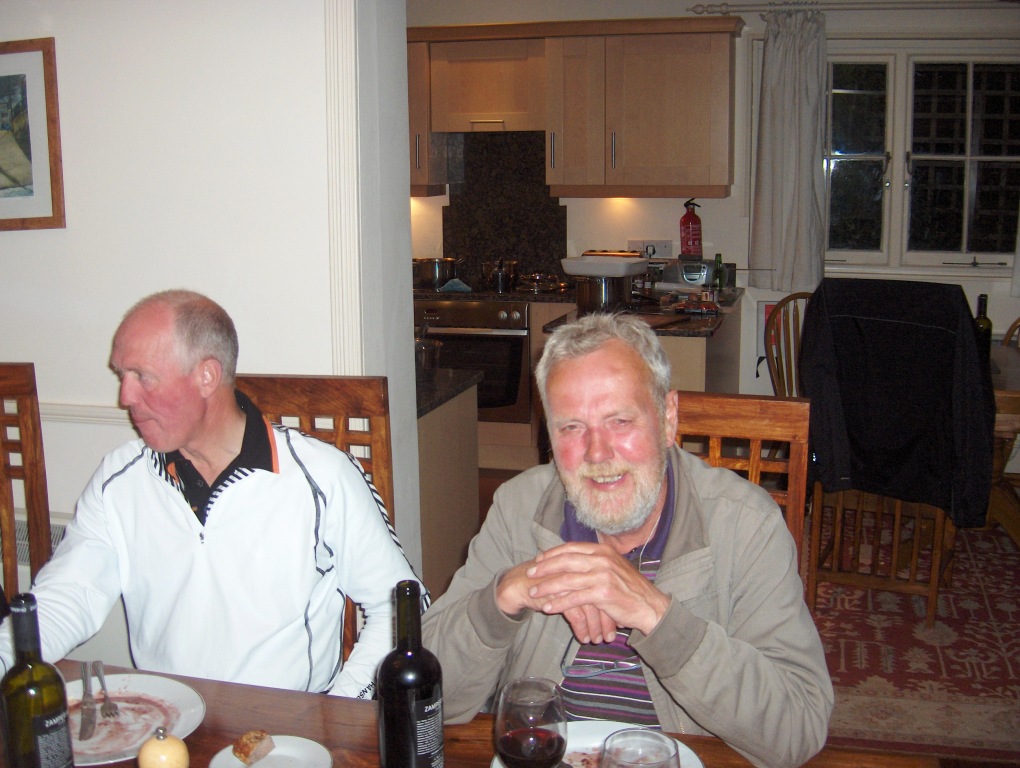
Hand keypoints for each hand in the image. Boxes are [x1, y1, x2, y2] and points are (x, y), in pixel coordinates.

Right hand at [494, 555, 616, 642]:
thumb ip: (591, 587)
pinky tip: (583, 637)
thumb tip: (612, 608)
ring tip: (597, 640)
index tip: (619, 624)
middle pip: (601, 597)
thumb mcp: (573, 580)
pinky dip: (581, 628)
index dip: (613, 607)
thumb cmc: (551, 582)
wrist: (521, 582)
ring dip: (595, 627)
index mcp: (588, 563)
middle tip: (610, 637)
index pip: (607, 587)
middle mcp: (580, 569)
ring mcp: (569, 580)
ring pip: (590, 607)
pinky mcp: (557, 592)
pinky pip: (575, 614)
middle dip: (607, 620)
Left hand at [526, 542, 669, 641]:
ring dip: (547, 587)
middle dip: (544, 568)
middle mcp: (602, 560)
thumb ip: (595, 561)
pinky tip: (549, 608)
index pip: (571, 548)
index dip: (552, 554)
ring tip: (534, 593)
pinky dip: (559, 603)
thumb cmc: (629, 588)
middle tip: (529, 574)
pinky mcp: (602, 594)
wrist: (650, 606)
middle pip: (565, 561)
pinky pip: (574, 598)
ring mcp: (602, 576)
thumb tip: (572, 558)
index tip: (537, 560)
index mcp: (602, 551)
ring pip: (567, 580)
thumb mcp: (613, 567)